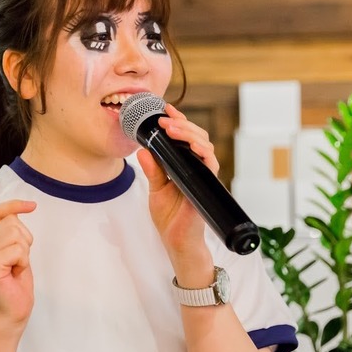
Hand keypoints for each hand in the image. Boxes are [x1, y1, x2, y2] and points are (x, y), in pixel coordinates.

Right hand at [0, 199, 36, 333]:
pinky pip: (18, 250)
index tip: (33, 206)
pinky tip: (14, 274)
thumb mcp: (14, 249)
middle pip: (12, 222)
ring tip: (15, 268)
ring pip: (16, 234)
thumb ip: (11, 230)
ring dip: (24, 252)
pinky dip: (23, 262)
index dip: (14, 204)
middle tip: (17, 262)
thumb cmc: (15, 281)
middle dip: (24, 241)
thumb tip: (23, 208)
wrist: (11, 311)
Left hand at [135, 103, 216, 271]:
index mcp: (184, 166)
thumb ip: (152, 171)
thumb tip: (142, 151)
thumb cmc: (170, 218)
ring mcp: (203, 176)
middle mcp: (196, 168)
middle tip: (165, 117)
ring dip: (189, 133)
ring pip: (205, 146)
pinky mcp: (206, 186)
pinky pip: (209, 165)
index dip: (178, 122)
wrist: (177, 241)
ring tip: (171, 127)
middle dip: (182, 123)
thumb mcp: (156, 191)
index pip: (184, 138)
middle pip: (197, 137)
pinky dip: (202, 152)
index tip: (165, 110)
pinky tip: (191, 145)